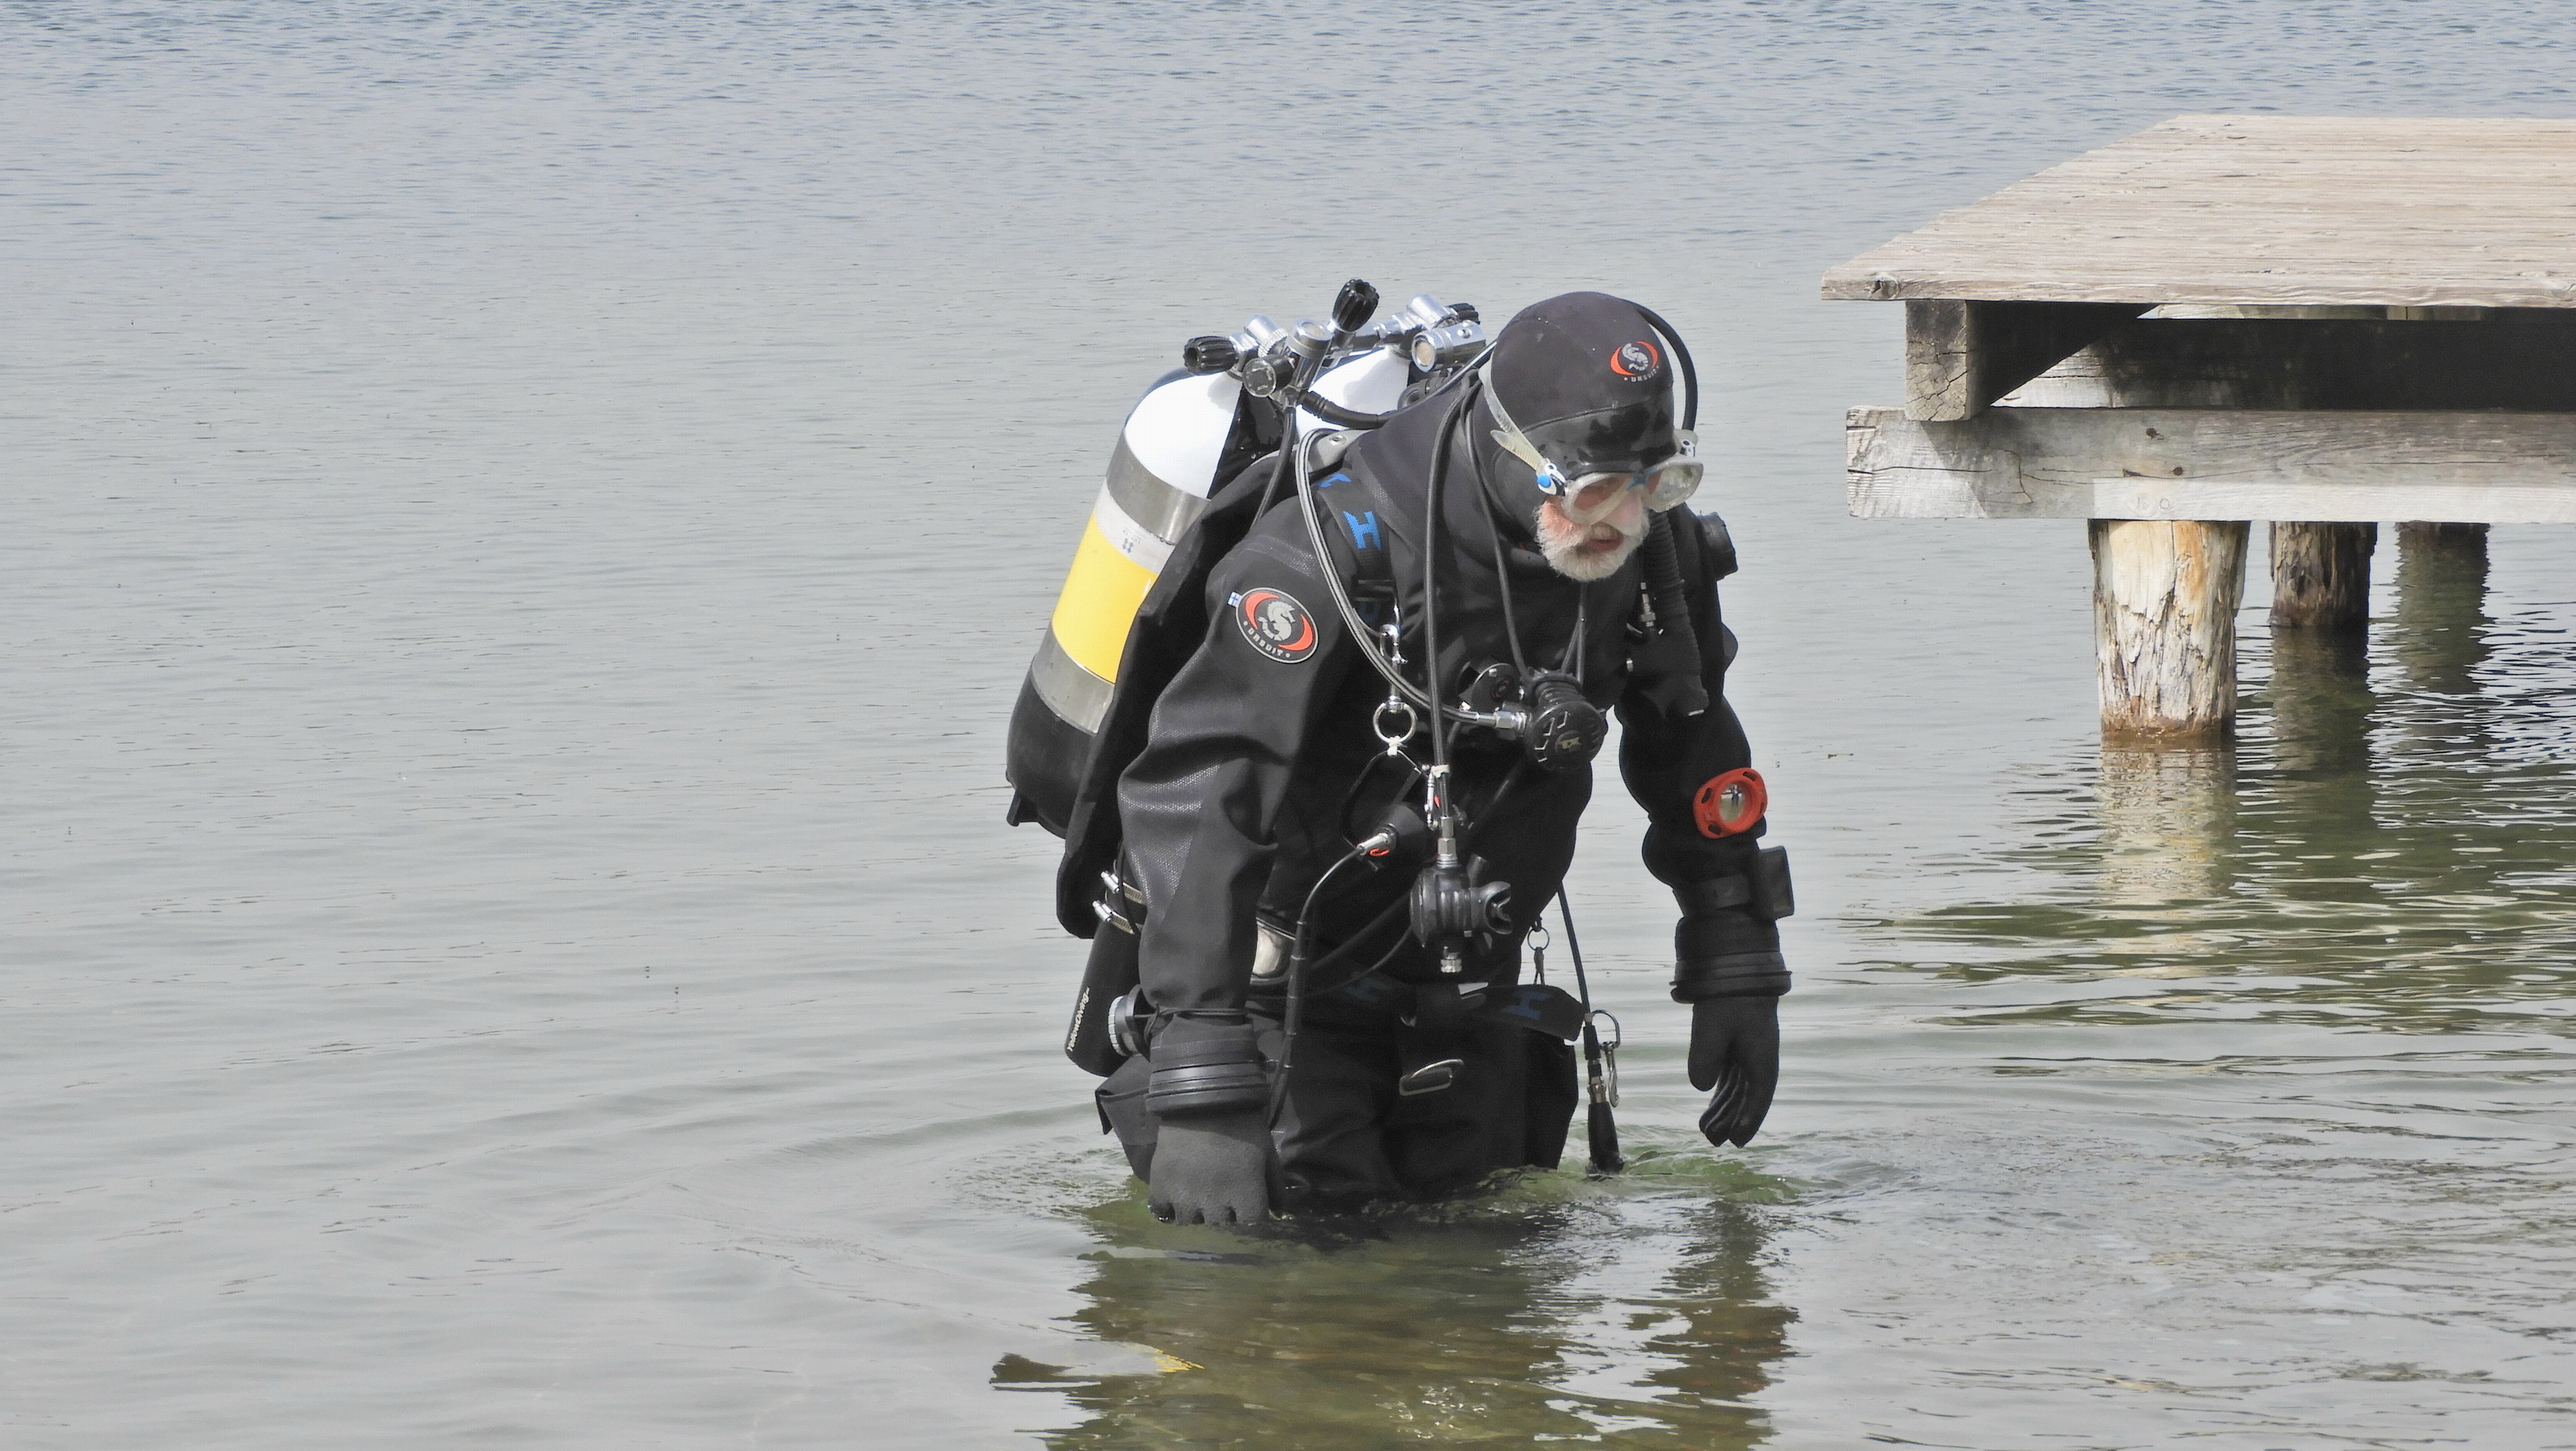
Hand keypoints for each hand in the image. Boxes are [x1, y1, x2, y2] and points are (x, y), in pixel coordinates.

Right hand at [1148, 1110, 1272, 1225]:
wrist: (1203, 1099)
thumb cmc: (1242, 1126)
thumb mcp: (1267, 1153)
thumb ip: (1275, 1185)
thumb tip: (1280, 1213)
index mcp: (1244, 1194)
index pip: (1251, 1230)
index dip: (1252, 1230)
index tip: (1249, 1224)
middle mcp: (1214, 1203)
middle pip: (1219, 1234)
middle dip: (1224, 1228)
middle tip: (1223, 1218)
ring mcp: (1184, 1197)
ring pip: (1190, 1227)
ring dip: (1197, 1221)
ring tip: (1199, 1210)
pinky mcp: (1161, 1187)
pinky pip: (1162, 1213)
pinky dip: (1169, 1211)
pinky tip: (1175, 1203)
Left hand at [1689, 996, 1779, 1147]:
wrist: (1734, 967)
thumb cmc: (1727, 997)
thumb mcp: (1711, 1027)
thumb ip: (1705, 1058)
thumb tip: (1701, 1087)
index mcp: (1761, 1058)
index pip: (1757, 1098)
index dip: (1748, 1121)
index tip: (1736, 1142)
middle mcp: (1759, 1058)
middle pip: (1746, 1098)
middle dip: (1731, 1120)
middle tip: (1712, 1142)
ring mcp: (1749, 1051)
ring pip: (1737, 1088)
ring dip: (1723, 1109)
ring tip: (1705, 1130)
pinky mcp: (1737, 1043)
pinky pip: (1731, 1075)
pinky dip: (1720, 1091)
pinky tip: (1709, 1102)